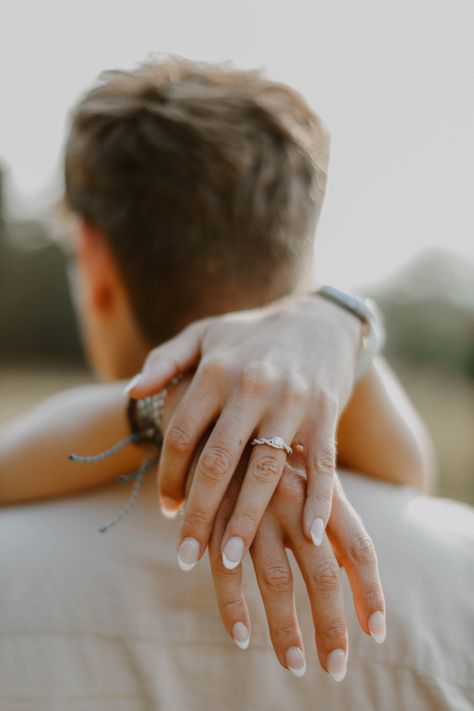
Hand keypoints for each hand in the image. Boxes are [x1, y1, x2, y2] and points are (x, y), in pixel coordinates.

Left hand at [128, 293, 360, 569]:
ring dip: (247, 519)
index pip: (182, 433)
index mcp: (217, 372)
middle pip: (219, 461)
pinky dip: (318, 501)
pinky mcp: (325, 415)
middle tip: (184, 557)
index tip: (165, 508)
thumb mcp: (204, 334)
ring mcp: (292, 403)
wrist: (319, 320)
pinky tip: (307, 536)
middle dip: (199, 513)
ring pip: (266, 471)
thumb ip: (165, 360)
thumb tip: (132, 393)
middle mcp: (252, 388)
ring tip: (229, 560)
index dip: (169, 475)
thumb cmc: (251, 335)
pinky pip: (321, 465)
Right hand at [208, 449, 385, 678]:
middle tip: (335, 667)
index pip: (359, 548)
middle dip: (331, 625)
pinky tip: (241, 636)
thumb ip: (329, 512)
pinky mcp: (216, 513)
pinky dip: (232, 607)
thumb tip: (351, 570)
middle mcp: (295, 500)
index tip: (375, 632)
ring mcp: (255, 508)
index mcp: (322, 489)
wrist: (219, 403)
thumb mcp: (305, 470)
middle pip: (322, 573)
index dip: (369, 592)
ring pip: (276, 579)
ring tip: (295, 663)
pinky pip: (225, 571)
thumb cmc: (270, 448)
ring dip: (285, 628)